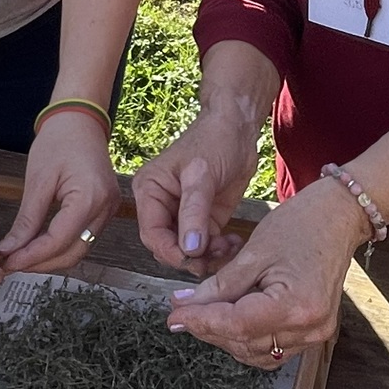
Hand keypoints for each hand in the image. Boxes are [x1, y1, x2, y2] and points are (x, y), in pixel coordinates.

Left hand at [0, 111, 120, 272]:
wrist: (80, 119)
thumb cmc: (60, 140)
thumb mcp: (38, 180)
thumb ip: (27, 220)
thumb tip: (10, 249)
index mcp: (90, 198)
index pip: (59, 241)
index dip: (31, 257)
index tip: (7, 262)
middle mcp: (105, 208)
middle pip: (72, 252)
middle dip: (41, 263)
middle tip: (11, 263)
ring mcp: (108, 210)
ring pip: (79, 249)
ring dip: (50, 257)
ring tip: (21, 255)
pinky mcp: (104, 209)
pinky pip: (83, 237)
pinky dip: (61, 245)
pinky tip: (39, 244)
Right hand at [133, 108, 261, 276]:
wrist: (239, 128)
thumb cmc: (214, 139)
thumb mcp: (201, 175)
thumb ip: (194, 212)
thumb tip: (189, 248)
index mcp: (150, 191)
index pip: (152, 233)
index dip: (170, 251)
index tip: (191, 261)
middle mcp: (162, 206)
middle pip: (168, 246)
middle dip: (190, 256)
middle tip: (213, 257)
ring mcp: (184, 215)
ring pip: (188, 250)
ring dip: (208, 255)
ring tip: (228, 246)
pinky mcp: (204, 220)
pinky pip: (206, 246)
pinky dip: (219, 250)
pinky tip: (233, 242)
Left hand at [165, 178, 369, 368]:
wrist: (339, 217)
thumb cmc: (300, 224)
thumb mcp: (254, 251)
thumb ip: (220, 285)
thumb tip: (186, 306)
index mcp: (295, 305)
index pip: (237, 324)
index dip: (201, 322)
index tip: (174, 316)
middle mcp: (309, 328)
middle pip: (245, 343)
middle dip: (210, 329)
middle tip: (181, 313)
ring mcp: (316, 334)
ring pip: (257, 352)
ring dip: (227, 337)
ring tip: (203, 315)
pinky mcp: (315, 331)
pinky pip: (274, 347)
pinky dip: (248, 337)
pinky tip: (231, 318)